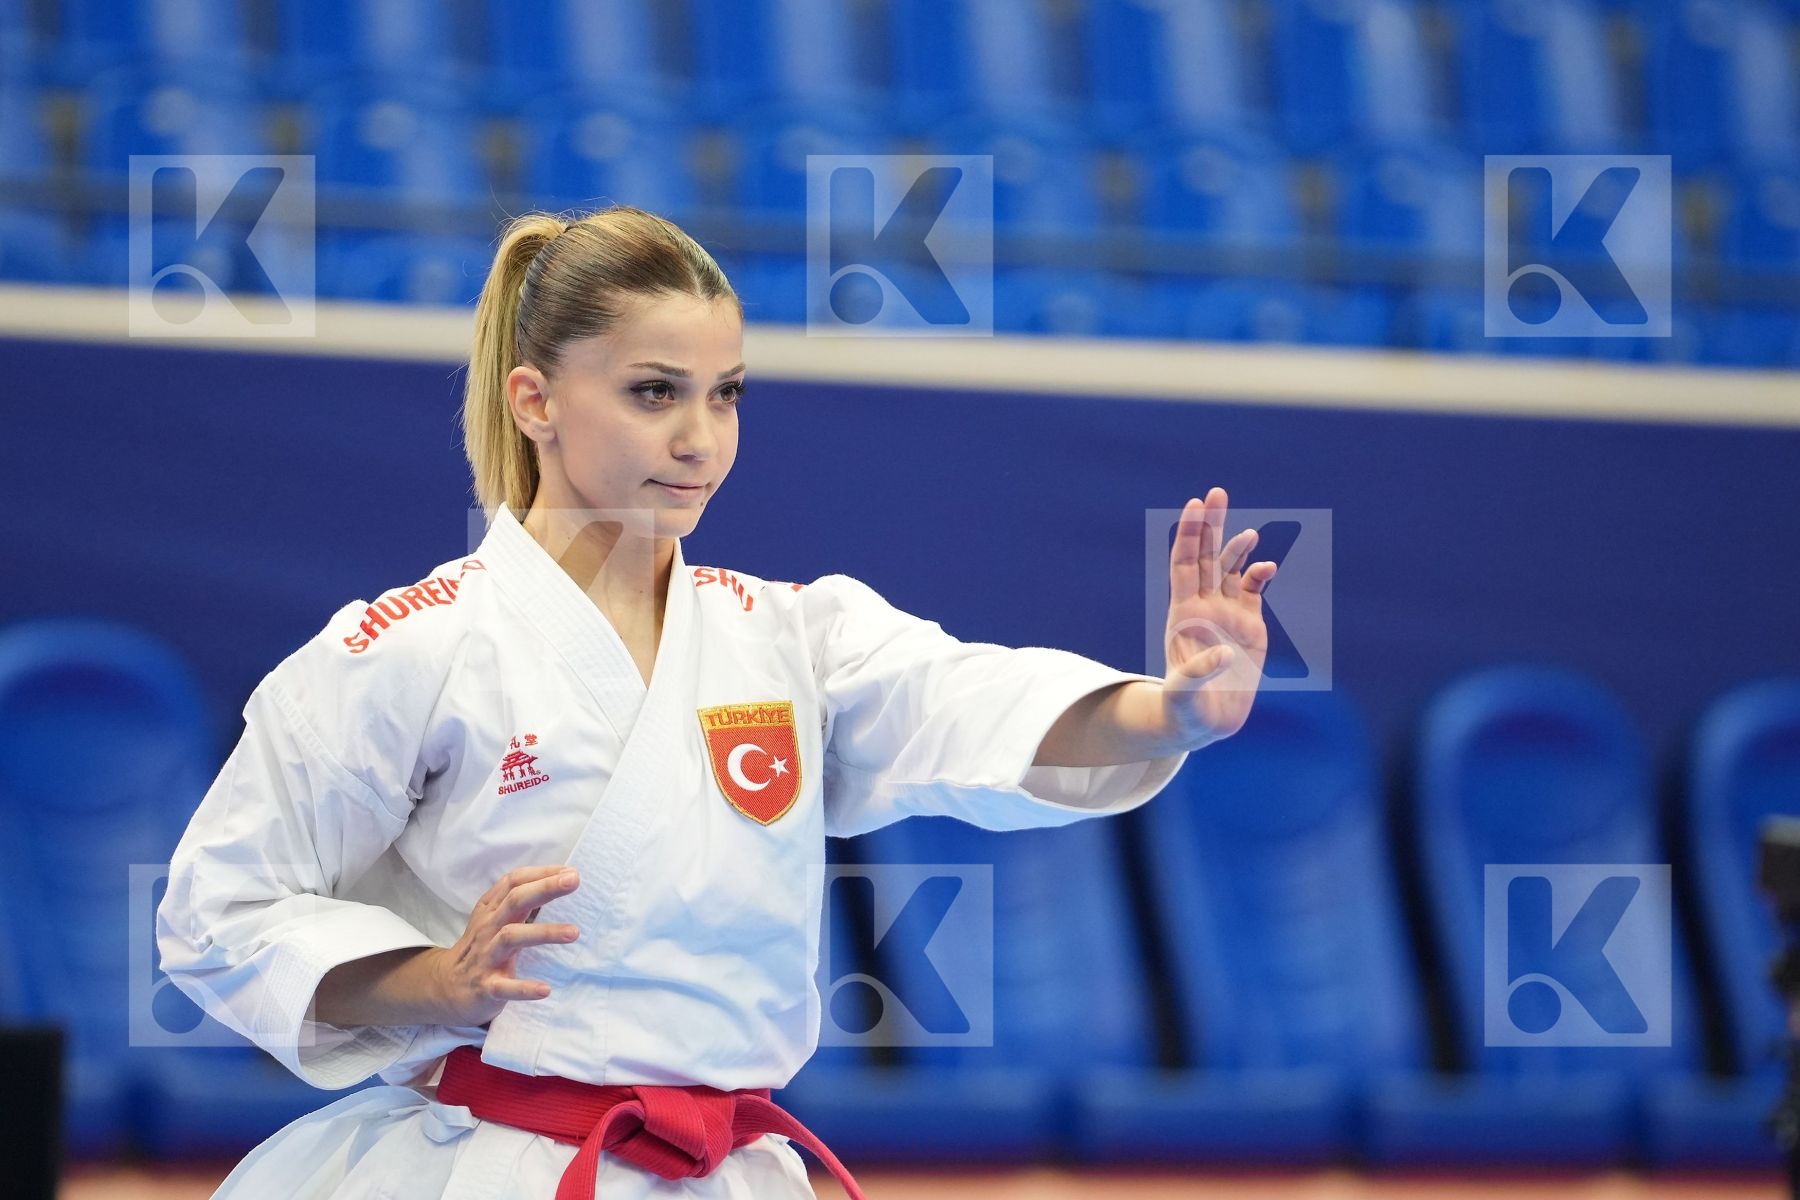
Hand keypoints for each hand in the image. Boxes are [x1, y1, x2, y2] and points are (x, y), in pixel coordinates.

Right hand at [428, 864, 581, 1026]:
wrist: (446, 988)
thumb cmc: (482, 948)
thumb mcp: (494, 919)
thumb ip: (520, 901)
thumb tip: (559, 881)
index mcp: (491, 910)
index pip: (513, 882)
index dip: (541, 873)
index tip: (570, 871)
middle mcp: (488, 928)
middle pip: (515, 901)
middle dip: (545, 888)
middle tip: (574, 881)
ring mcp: (486, 957)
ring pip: (511, 937)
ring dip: (543, 933)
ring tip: (574, 932)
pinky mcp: (486, 987)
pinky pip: (505, 987)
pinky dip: (524, 988)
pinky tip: (545, 989)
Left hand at [1162, 487, 1277, 745]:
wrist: (1206, 723)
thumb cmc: (1186, 708)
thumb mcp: (1186, 694)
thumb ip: (1200, 672)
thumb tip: (1223, 652)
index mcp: (1183, 614)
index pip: (1184, 564)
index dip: (1190, 535)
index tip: (1195, 506)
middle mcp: (1204, 606)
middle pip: (1207, 556)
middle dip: (1211, 525)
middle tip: (1217, 492)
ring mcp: (1227, 613)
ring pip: (1230, 569)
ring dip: (1237, 547)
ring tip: (1249, 534)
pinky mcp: (1249, 625)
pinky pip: (1253, 589)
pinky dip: (1259, 574)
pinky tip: (1266, 567)